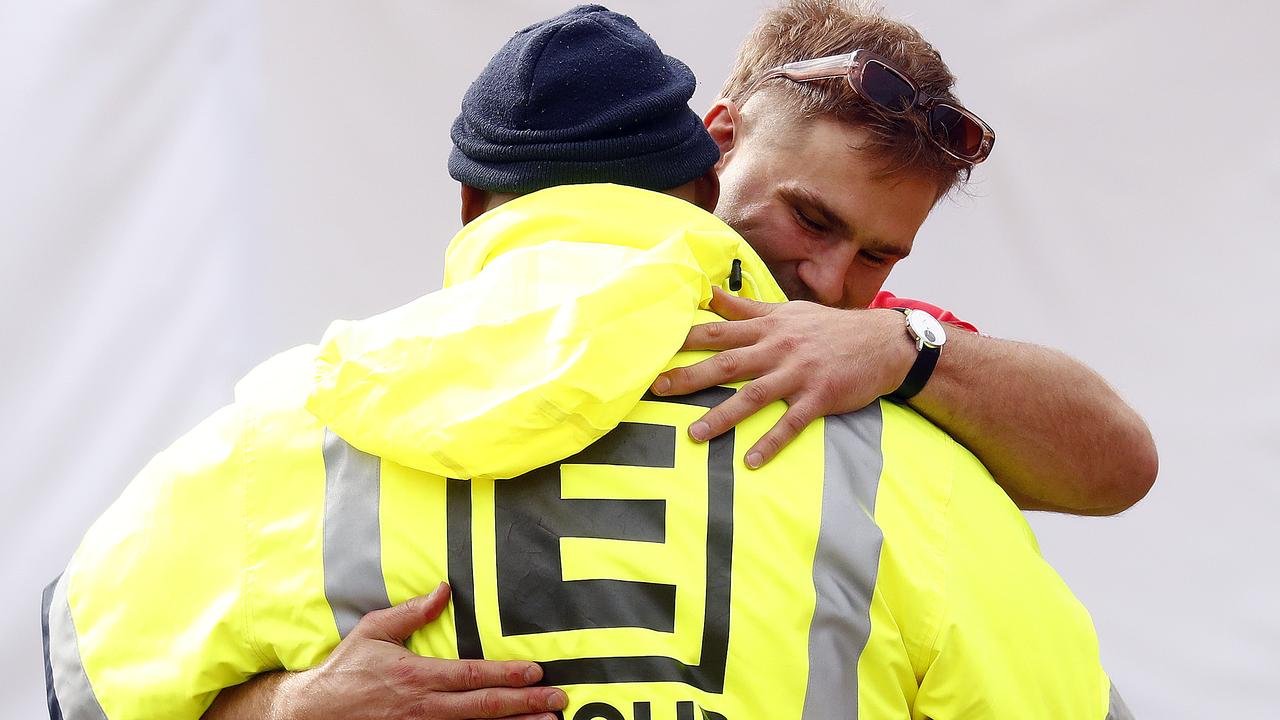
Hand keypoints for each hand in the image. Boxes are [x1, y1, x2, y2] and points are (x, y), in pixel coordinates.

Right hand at [279, 583, 565, 719]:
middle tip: (557, 700)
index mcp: (416, 676)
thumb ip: (411, 612)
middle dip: (524, 703)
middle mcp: (424, 706)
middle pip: (483, 707)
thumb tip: (443, 589)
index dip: (507, 675)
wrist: (313, 714)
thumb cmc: (344, 672)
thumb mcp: (373, 632)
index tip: (536, 673)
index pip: (472, 675)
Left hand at [651, 288, 914, 467]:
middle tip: (657, 390)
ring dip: (722, 417)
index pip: (719, 332)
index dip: (686, 340)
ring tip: (695, 435)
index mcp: (768, 327)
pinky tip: (750, 461)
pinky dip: (770, 442)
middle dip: (690, 377)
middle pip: (726, 363)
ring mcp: (798, 374)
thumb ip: (747, 307)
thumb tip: (711, 293)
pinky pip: (790, 424)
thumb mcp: (787, 311)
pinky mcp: (818, 397)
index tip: (655, 347)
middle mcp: (778, 348)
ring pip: (753, 396)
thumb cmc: (829, 327)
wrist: (882, 342)